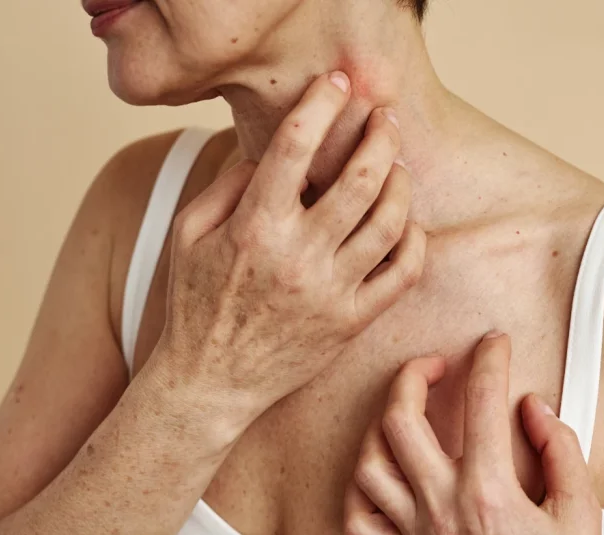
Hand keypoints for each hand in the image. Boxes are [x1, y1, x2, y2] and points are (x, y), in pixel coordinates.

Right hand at [147, 71, 424, 442]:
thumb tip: (271, 151)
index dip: (321, 104)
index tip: (338, 83)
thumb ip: (228, 185)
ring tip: (398, 167)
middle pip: (358, 179)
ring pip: (388, 223)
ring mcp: (330, 291)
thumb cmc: (196, 305)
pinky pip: (401, 275)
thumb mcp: (188, 235)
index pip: (295, 147)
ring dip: (401, 185)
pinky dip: (415, 241)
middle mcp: (297, 256)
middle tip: (386, 119)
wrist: (211, 382)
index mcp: (253, 227)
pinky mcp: (352, 322)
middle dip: (379, 137)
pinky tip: (409, 223)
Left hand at [343, 333, 603, 534]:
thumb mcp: (581, 512)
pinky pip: (360, 522)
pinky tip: (381, 472)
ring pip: (369, 465)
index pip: (481, 402)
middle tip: (438, 364)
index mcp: (490, 493)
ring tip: (405, 410)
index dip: (489, 359)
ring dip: (380, 426)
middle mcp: (444, 508)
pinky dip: (360, 489)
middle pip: (401, 420)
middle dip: (414, 374)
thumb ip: (559, 448)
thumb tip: (532, 406)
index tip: (494, 343)